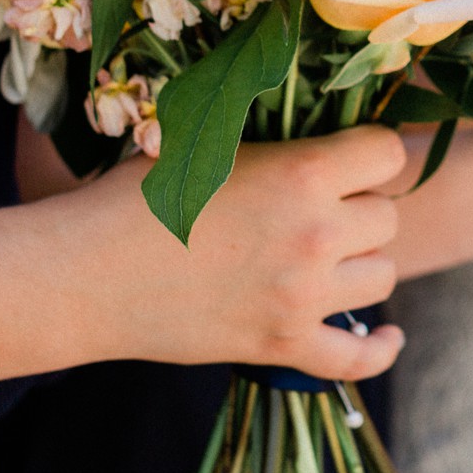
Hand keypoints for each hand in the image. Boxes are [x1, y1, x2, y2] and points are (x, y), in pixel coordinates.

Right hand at [90, 126, 407, 380]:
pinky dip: (380, 348)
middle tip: (320, 209)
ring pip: (382, 276)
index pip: (388, 153)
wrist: (84, 274)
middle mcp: (314, 234)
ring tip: (326, 256)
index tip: (349, 158)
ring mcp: (302, 297)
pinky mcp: (282, 346)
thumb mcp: (208, 141)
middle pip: (387, 216)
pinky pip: (359, 357)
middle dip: (360, 208)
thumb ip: (271, 134)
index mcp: (301, 173)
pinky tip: (388, 334)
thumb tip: (315, 115)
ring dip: (360, 264)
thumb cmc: (135, 195)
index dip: (370, 152)